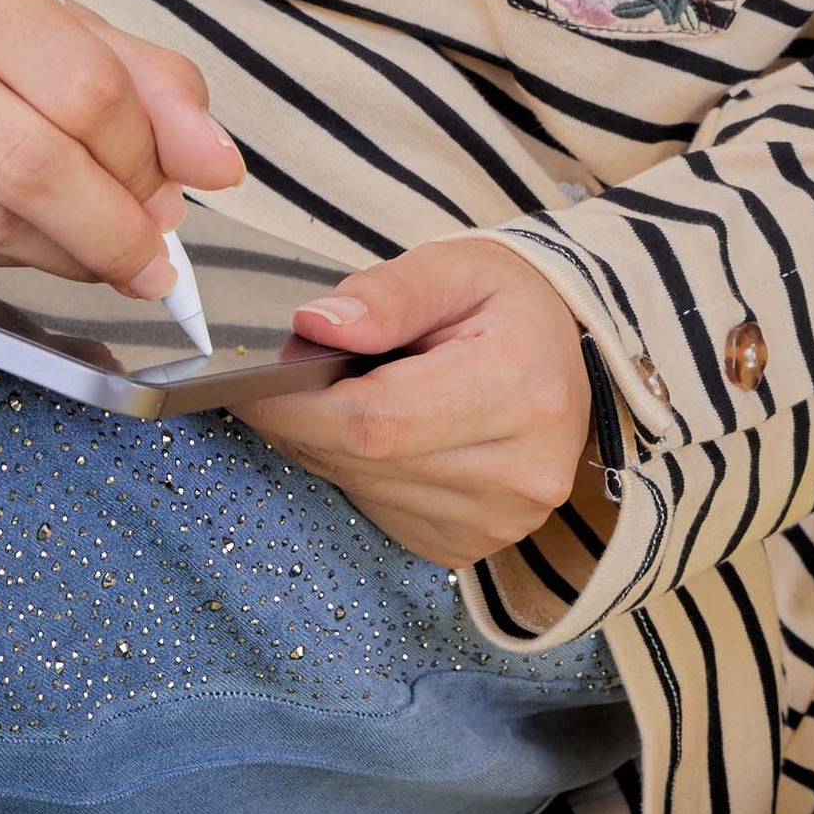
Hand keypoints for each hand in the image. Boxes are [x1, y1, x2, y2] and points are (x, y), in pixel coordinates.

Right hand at [0, 0, 242, 301]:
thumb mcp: (38, 11)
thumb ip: (141, 81)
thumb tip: (215, 165)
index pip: (83, 88)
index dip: (144, 160)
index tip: (169, 195)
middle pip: (29, 164)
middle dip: (110, 230)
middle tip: (147, 258)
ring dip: (54, 252)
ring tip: (86, 247)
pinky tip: (9, 237)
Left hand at [235, 231, 601, 571]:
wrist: (560, 355)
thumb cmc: (504, 304)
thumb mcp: (452, 268)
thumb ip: (384, 294)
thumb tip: (314, 327)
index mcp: (521, 389)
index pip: (379, 420)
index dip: (298, 406)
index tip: (253, 383)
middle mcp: (522, 470)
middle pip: (365, 460)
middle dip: (307, 419)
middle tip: (297, 375)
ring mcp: (501, 519)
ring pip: (364, 490)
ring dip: (331, 447)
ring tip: (352, 395)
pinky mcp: (473, 545)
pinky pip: (380, 513)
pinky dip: (361, 474)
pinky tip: (383, 437)